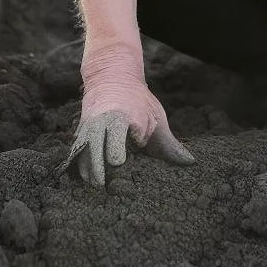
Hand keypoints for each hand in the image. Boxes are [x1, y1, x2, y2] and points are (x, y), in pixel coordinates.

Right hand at [60, 42, 194, 186]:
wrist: (112, 79)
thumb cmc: (140, 103)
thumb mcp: (157, 119)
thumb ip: (169, 145)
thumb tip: (190, 162)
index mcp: (122, 116)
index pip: (116, 135)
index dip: (117, 150)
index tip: (120, 162)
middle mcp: (102, 122)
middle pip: (95, 147)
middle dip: (99, 167)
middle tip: (104, 186)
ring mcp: (88, 128)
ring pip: (83, 152)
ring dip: (88, 171)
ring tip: (97, 188)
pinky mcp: (80, 135)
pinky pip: (77, 154)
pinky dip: (80, 168)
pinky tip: (87, 182)